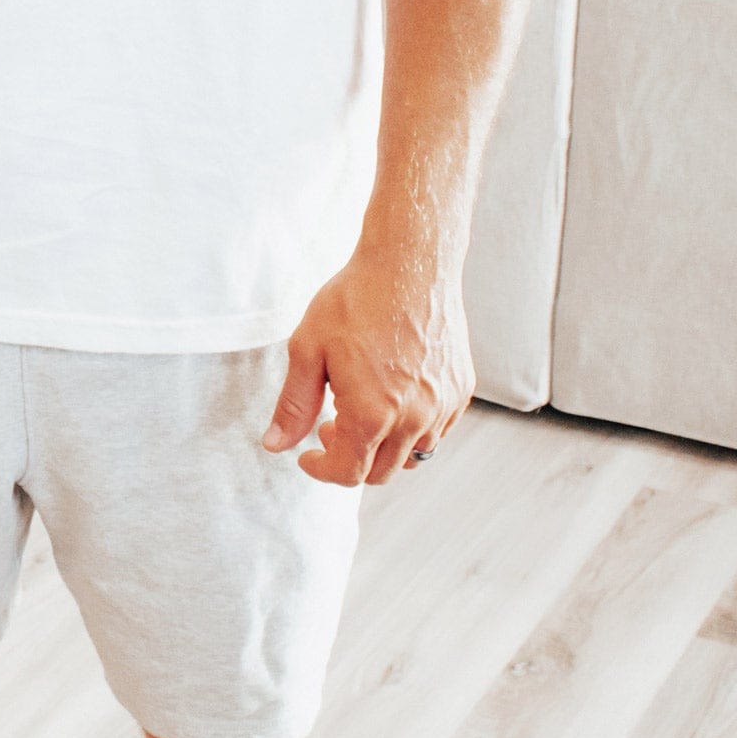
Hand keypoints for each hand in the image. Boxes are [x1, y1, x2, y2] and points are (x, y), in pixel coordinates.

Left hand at [263, 243, 474, 485]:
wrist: (410, 264)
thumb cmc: (354, 301)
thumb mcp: (308, 350)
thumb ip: (293, 405)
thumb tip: (274, 446)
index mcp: (371, 414)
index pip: (348, 473)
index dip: (321, 470)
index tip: (307, 455)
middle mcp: (414, 419)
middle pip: (381, 472)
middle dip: (349, 459)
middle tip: (328, 424)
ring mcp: (443, 406)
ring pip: (412, 455)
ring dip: (382, 446)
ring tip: (359, 406)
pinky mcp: (462, 390)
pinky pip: (437, 430)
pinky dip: (412, 428)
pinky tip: (391, 395)